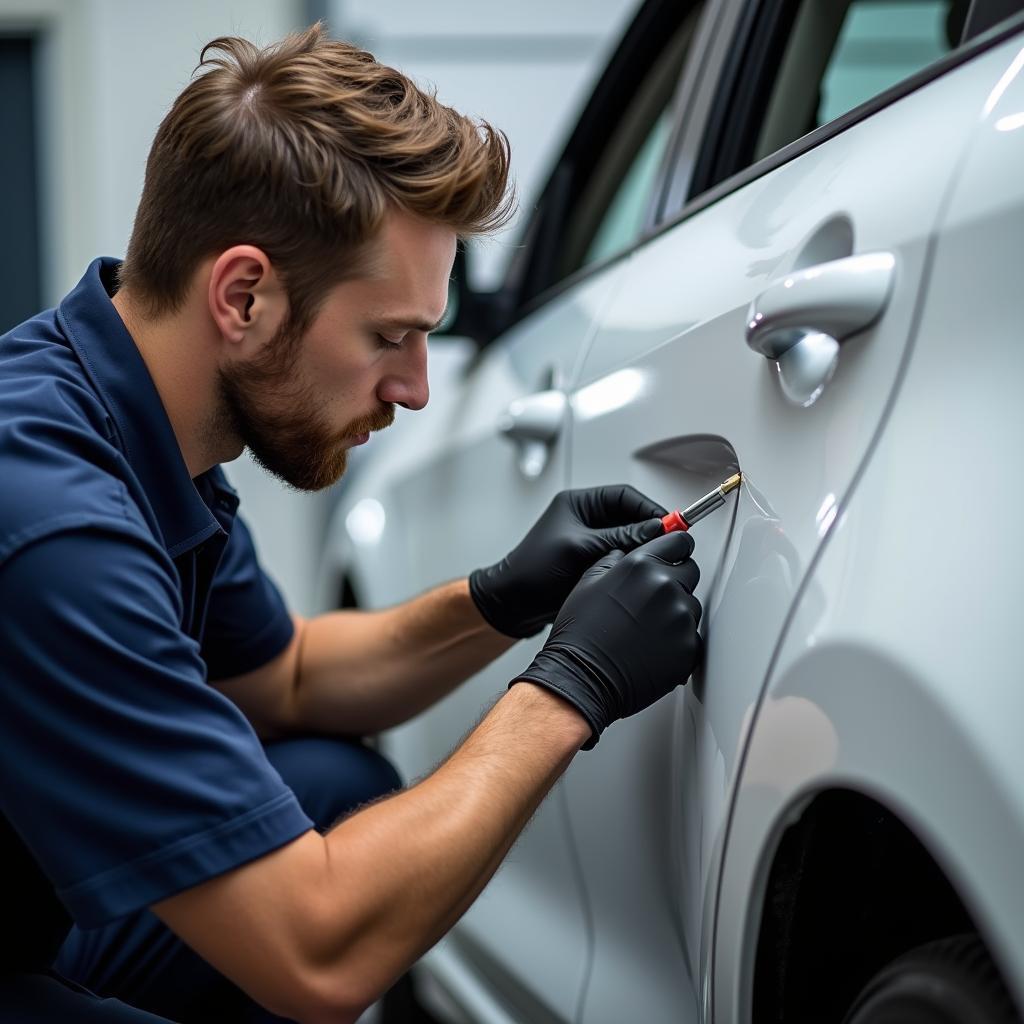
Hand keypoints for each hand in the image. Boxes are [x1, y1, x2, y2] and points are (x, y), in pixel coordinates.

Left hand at [469, 485, 667, 638]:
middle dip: (649, 530)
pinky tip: (637, 575)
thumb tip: (655, 530)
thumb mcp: (580, 549)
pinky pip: (619, 558)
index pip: (625, 497)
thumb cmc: (532, 571)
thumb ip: (620, 537)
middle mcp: (585, 520)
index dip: (650, 509)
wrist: (512, 604)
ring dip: (640, 549)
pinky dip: (630, 565)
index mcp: (579, 504)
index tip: (670, 524)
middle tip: (668, 544)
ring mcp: (589, 542)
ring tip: (653, 560)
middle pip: (630, 517)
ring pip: (627, 540)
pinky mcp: (590, 563)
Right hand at [514, 531, 701, 747]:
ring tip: (647, 628)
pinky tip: (653, 646)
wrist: (583, 677)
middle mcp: (666, 586)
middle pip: (691, 572)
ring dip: (676, 612)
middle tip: (652, 600)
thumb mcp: (587, 583)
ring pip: (691, 605)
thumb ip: (613, 560)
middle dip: (676, 580)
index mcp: (642, 565)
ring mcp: (680, 618)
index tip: (676, 555)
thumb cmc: (581, 634)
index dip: (677, 549)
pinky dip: (678, 640)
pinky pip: (692, 636)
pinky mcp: (689, 647)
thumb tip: (626, 554)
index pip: (679, 542)